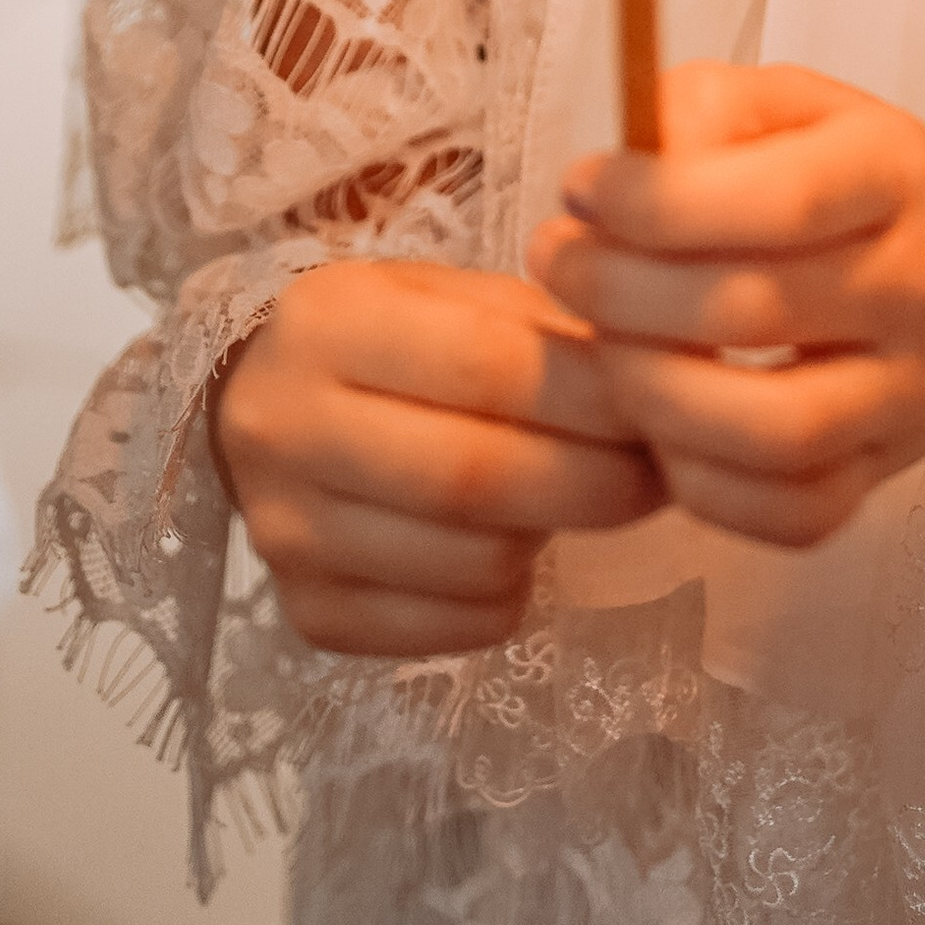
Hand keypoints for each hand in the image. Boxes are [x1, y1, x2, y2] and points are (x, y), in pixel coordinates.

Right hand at [212, 259, 664, 656]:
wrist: (265, 405)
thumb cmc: (388, 339)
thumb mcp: (450, 295)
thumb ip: (541, 329)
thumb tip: (649, 381)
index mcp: (330, 322)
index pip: (489, 367)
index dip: (594, 398)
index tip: (659, 407)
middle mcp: (286, 429)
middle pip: (478, 478)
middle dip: (596, 482)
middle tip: (657, 474)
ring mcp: (286, 534)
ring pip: (472, 563)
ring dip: (551, 536)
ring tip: (570, 497)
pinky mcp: (307, 614)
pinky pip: (451, 629)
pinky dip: (507, 596)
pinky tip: (508, 546)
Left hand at [526, 64, 924, 549]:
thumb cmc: (857, 188)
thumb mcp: (797, 107)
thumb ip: (704, 111)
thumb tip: (615, 177)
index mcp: (899, 173)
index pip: (778, 199)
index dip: (655, 201)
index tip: (581, 188)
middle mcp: (923, 287)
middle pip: (753, 312)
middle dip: (620, 293)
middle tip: (558, 261)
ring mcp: (912, 394)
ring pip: (774, 433)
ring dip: (654, 399)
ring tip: (602, 351)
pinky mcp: (886, 474)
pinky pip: (792, 514)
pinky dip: (704, 487)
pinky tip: (659, 427)